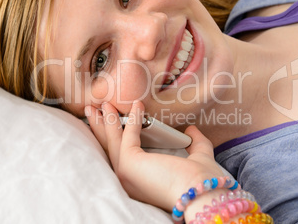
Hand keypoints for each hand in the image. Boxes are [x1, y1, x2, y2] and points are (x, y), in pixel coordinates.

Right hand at [85, 101, 225, 210]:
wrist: (203, 194)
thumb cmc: (202, 183)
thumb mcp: (199, 158)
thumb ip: (196, 144)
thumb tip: (191, 130)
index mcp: (141, 180)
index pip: (122, 155)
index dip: (116, 136)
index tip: (115, 118)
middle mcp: (129, 180)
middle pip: (110, 147)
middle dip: (101, 126)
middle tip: (93, 108)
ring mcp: (127, 173)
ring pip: (111, 142)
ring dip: (106, 121)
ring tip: (102, 103)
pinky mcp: (129, 164)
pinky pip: (127, 136)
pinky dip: (131, 119)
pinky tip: (137, 105)